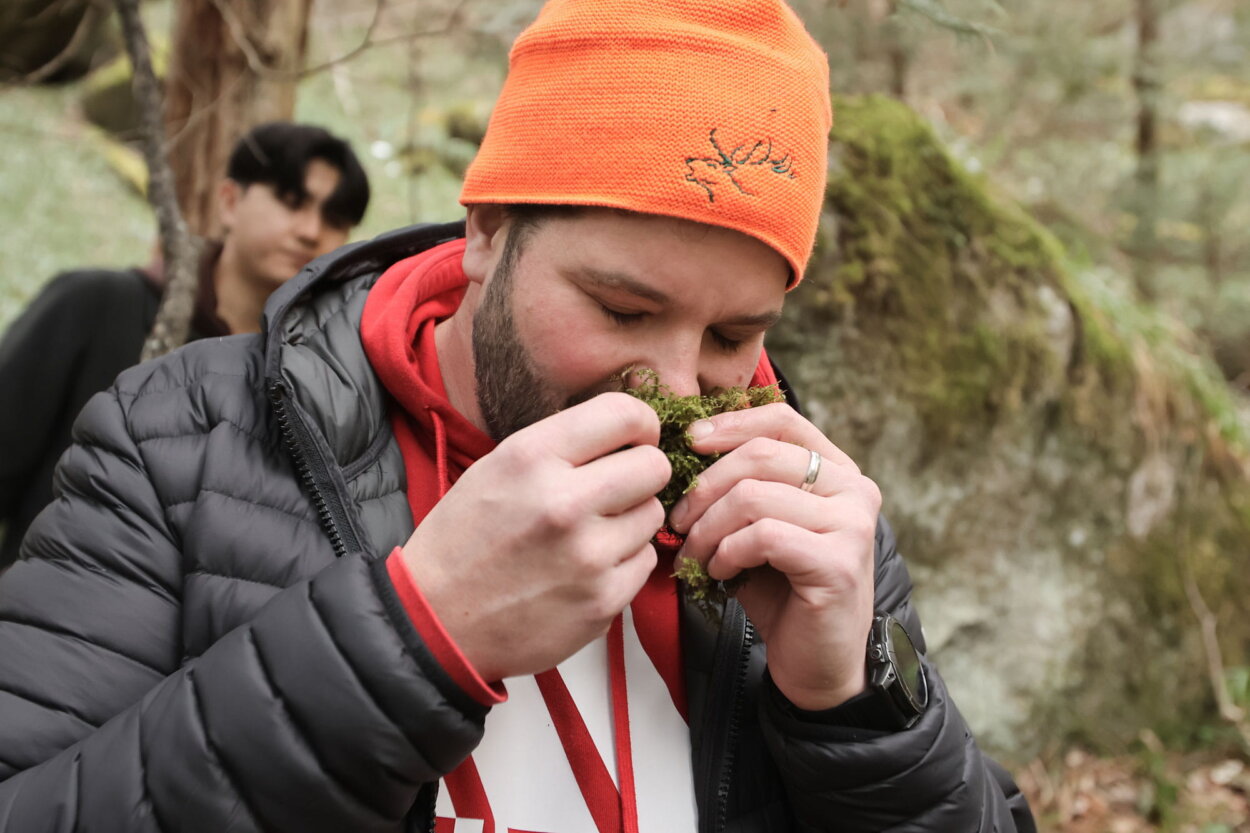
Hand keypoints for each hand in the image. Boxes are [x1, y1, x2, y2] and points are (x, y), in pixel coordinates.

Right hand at [400, 392, 670, 681]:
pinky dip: (624, 562)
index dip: (641, 425)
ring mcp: (587, 556)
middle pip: (654, 466)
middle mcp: (563, 502)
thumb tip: (629, 431)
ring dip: (630, 521)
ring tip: (589, 533)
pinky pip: (645, 561)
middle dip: (641, 473)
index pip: (625, 414)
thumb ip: (562, 446)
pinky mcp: (603, 600)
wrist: (436, 621)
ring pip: (653, 515)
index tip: (635, 440)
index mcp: (532, 457)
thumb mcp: (497, 467)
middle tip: (616, 488)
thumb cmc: (466, 539)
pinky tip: (587, 567)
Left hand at [668, 403, 880, 710]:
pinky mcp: (838, 563)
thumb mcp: (759, 528)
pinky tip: (719, 573)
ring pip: (754, 495)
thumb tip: (684, 448)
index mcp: (837, 471)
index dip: (731, 424)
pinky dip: (727, 553)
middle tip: (678, 521)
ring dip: (708, 528)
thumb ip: (741, 487)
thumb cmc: (782, 593)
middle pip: (761, 455)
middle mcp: (854, 489)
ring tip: (695, 555)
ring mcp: (852, 525)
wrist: (817, 665)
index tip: (689, 441)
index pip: (782, 421)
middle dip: (705, 486)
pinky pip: (763, 536)